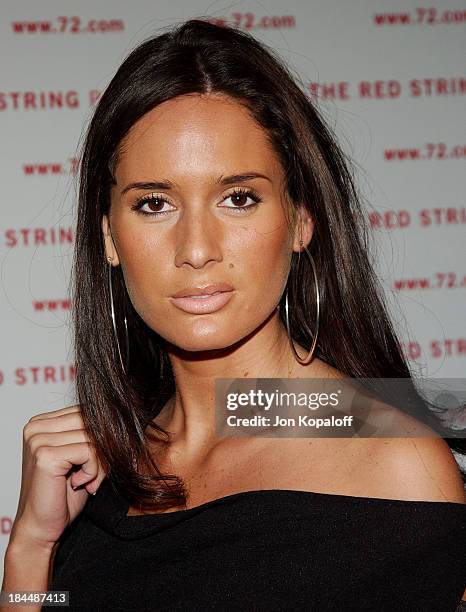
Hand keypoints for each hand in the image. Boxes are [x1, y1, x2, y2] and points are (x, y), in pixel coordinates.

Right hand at [9, 405, 105, 549]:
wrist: (41, 528)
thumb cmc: (62, 495)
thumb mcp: (80, 457)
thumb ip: (91, 434)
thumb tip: (121, 417)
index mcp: (41, 423)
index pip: (86, 411)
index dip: (101, 434)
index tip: (101, 460)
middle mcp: (36, 427)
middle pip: (91, 421)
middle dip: (103, 448)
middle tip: (97, 474)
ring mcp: (38, 440)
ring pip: (93, 436)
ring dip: (100, 463)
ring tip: (88, 480)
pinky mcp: (45, 456)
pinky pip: (89, 451)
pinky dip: (93, 470)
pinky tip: (79, 483)